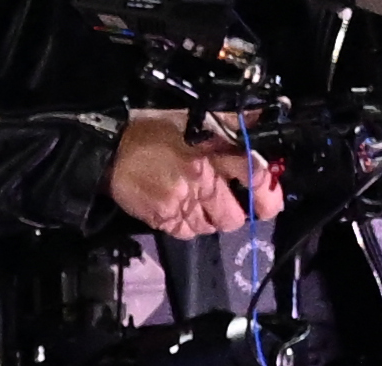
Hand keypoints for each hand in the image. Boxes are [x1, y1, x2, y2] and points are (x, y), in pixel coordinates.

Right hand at [111, 109, 281, 239]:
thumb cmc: (154, 130)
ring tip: (205, 209)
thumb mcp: (196, 116)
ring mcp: (180, 203)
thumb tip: (262, 116)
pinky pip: (185, 233)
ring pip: (209, 227)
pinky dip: (189, 227)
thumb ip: (231, 120)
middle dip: (237, 215)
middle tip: (233, 209)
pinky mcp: (160, 217)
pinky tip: (185, 214)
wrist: (112, 149)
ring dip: (211, 221)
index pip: (256, 178)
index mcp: (215, 153)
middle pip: (233, 216)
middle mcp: (202, 181)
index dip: (268, 196)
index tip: (269, 204)